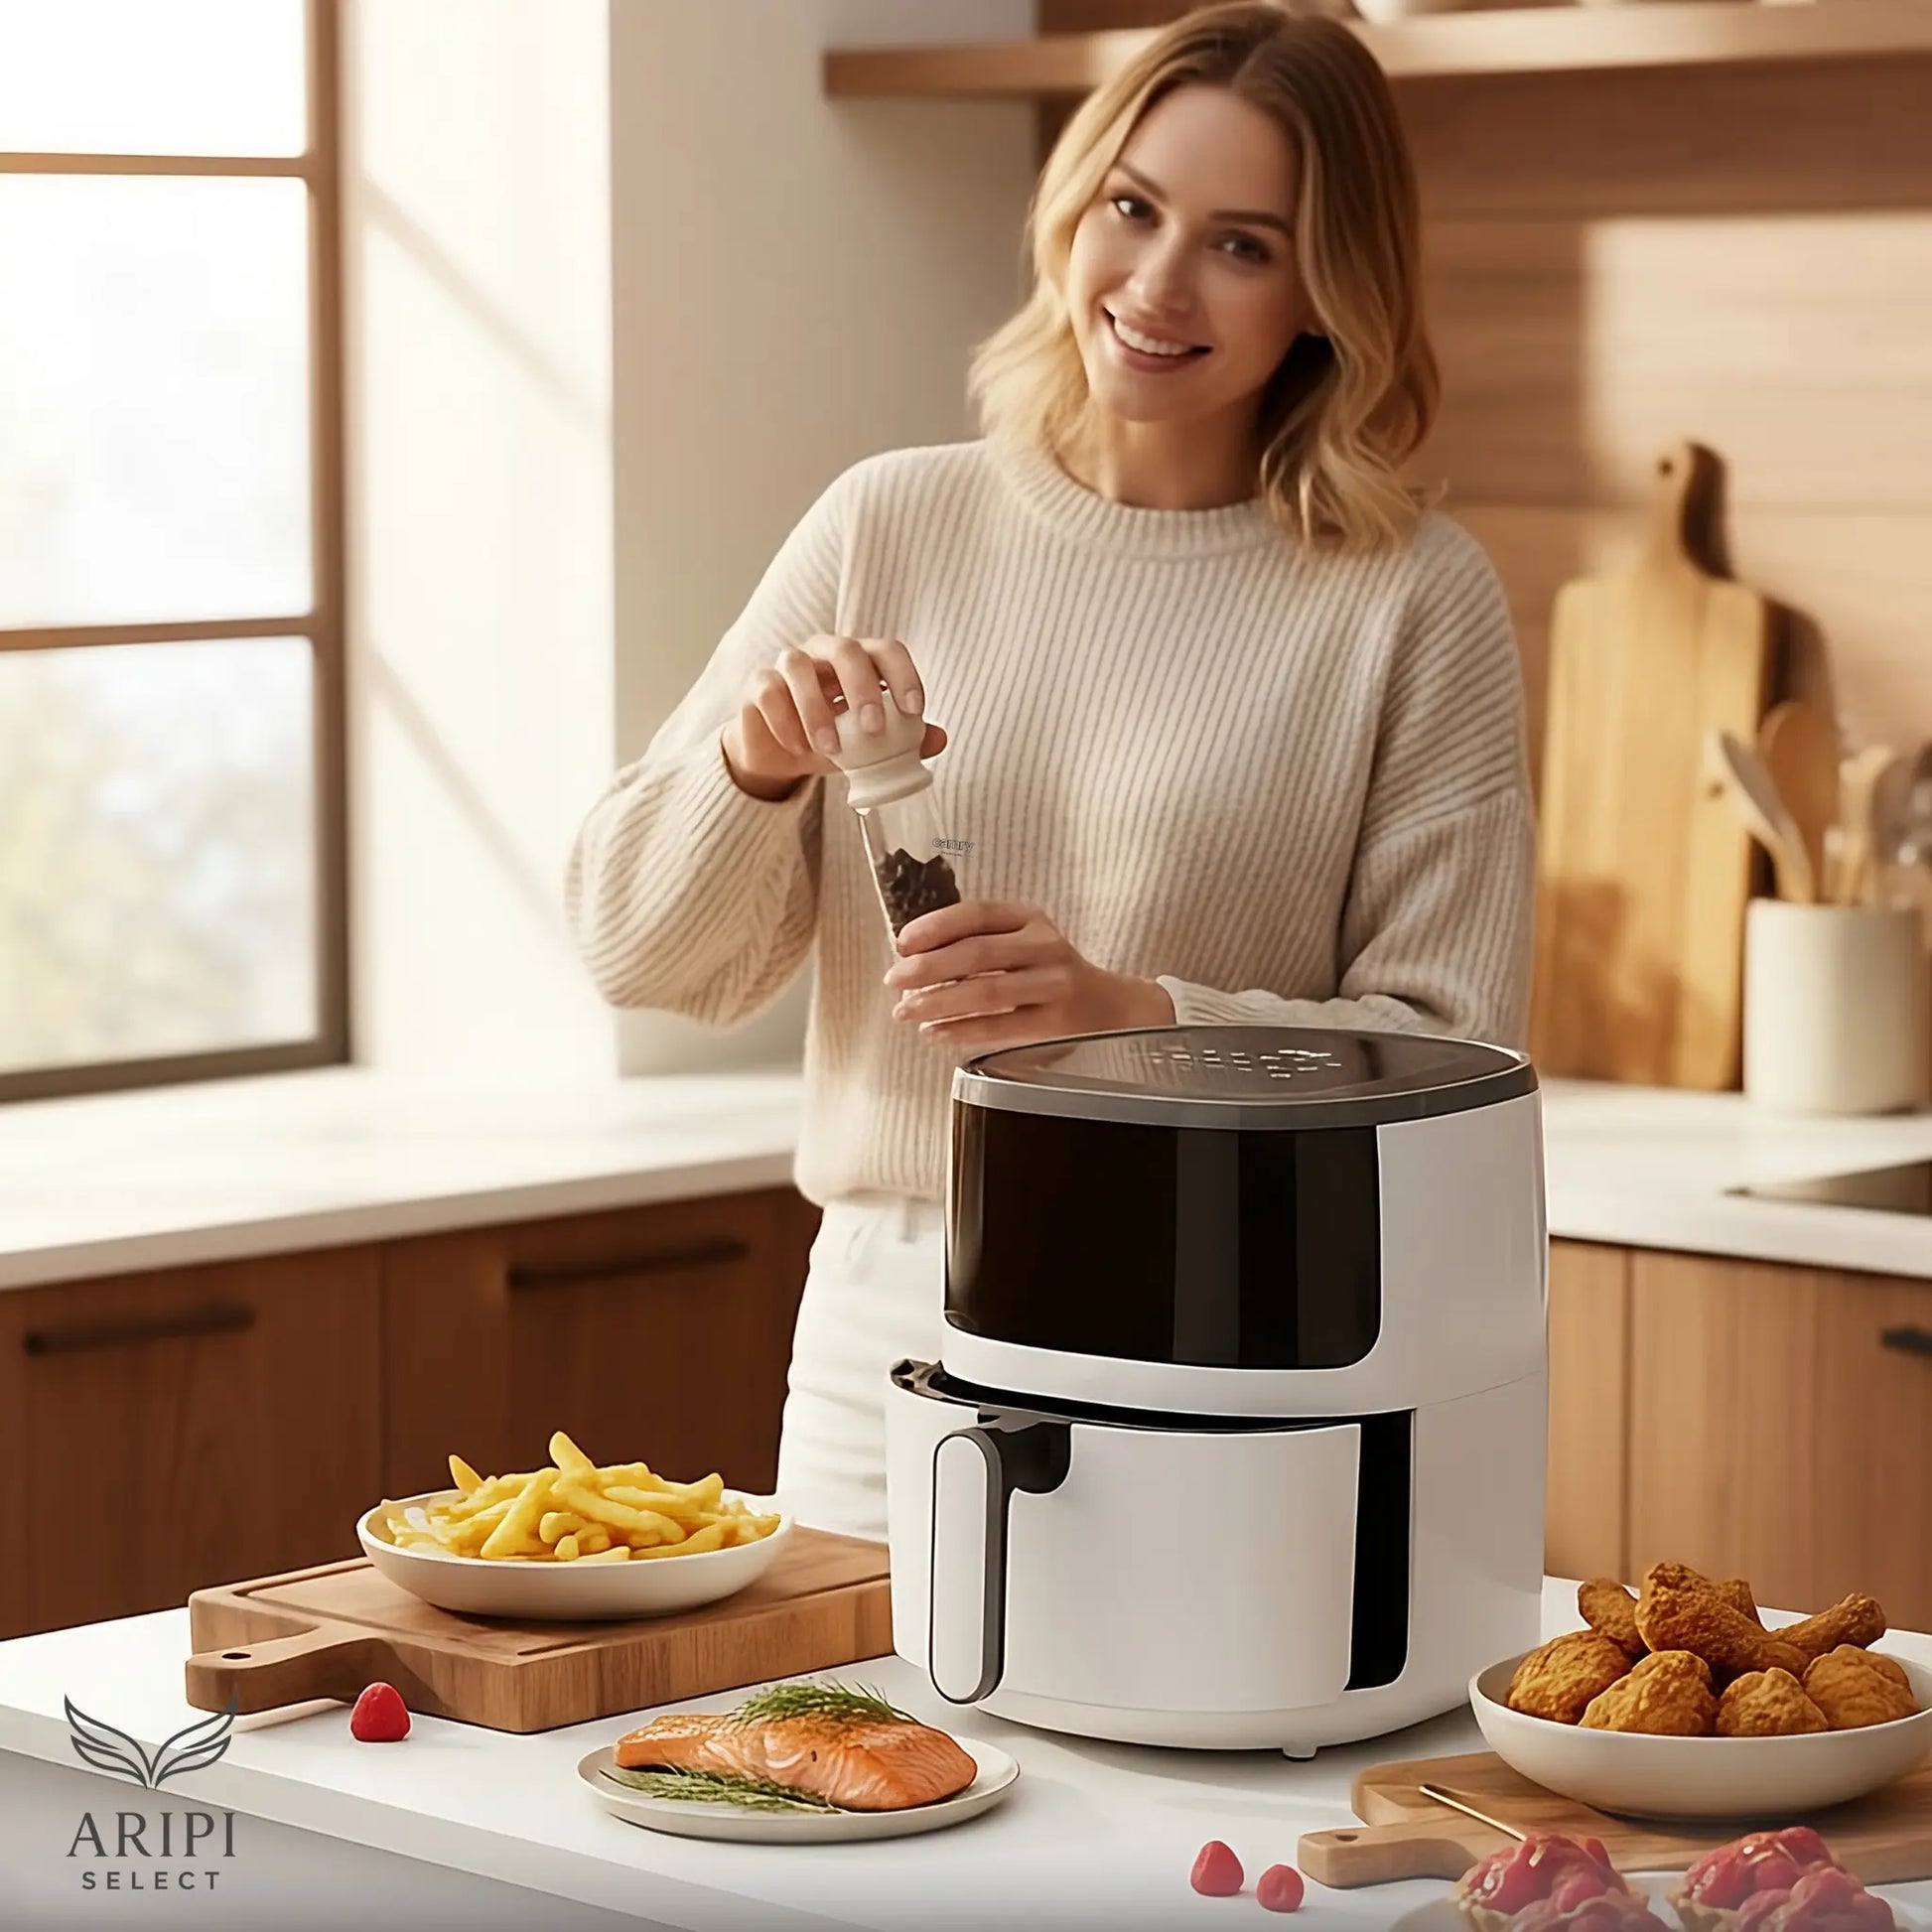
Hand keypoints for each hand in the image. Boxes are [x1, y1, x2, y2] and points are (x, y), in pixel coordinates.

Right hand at [722, 635, 945, 801]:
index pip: (886, 651)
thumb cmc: (833, 741)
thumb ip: (904, 740)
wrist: (782, 757)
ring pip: (797, 664)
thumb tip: (939, 739)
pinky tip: (799, 748)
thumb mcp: (871, 747)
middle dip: (862, 687)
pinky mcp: (757, 684)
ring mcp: (787, 665)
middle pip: (845, 648)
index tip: (914, 710)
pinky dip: (785, 721)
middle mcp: (824, 653)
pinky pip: (769, 691)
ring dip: (816, 708)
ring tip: (831, 748)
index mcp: (860, 662)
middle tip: (873, 729)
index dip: (903, 675)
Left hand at [885, 900, 1174, 1054]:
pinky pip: (1001, 1025)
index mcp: (1030, 918)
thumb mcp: (1024, 943)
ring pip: (986, 992)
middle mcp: (1045, 946)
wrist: (1112, 1007)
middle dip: (928, 967)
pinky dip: (963, 1030)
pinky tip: (935, 1033)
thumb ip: (980, 942)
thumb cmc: (1051, 973)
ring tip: (905, 1012)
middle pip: (977, 953)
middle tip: (894, 981)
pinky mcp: (1056, 1021)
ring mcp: (1054, 984)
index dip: (935, 926)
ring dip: (938, 1002)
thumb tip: (913, 955)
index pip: (977, 913)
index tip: (902, 943)